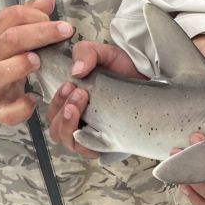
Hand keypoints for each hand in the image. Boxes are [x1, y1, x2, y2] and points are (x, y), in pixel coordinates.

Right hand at [0, 0, 72, 125]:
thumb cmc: (0, 60)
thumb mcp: (9, 36)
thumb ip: (29, 17)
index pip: (9, 18)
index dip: (34, 15)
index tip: (57, 21)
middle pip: (10, 40)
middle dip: (40, 34)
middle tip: (65, 31)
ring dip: (20, 66)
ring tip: (39, 61)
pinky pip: (6, 112)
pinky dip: (21, 107)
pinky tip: (35, 99)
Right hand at [46, 40, 144, 156]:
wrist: (152, 79)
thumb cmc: (126, 70)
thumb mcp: (104, 54)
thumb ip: (86, 53)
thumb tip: (76, 70)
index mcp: (73, 100)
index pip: (52, 111)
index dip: (55, 102)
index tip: (68, 85)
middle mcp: (80, 120)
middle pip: (56, 129)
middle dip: (61, 111)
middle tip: (79, 93)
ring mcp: (93, 133)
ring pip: (68, 141)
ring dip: (68, 124)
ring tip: (82, 103)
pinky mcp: (108, 143)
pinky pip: (88, 151)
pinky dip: (85, 143)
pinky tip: (92, 129)